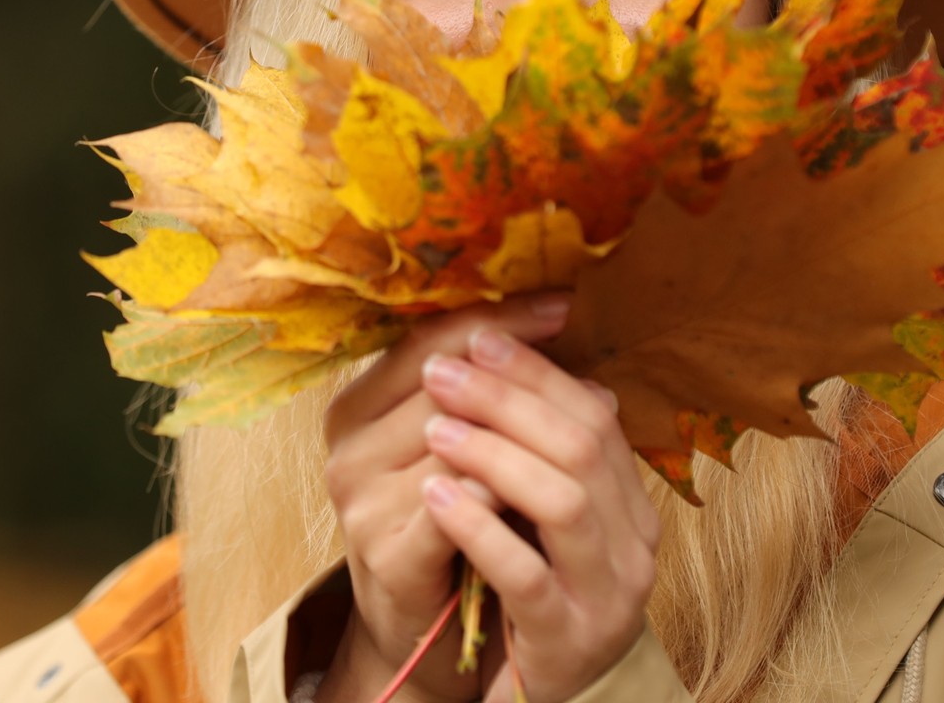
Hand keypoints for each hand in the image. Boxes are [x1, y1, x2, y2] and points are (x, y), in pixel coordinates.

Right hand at [316, 294, 575, 702]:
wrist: (422, 636)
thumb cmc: (449, 531)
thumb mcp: (461, 454)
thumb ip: (490, 402)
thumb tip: (571, 350)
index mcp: (357, 409)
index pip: (429, 342)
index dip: (498, 320)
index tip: (562, 307)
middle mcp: (348, 449)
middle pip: (446, 386)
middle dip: (525, 380)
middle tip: (596, 381)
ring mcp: (360, 502)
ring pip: (454, 442)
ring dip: (525, 439)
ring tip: (585, 444)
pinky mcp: (386, 555)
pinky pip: (454, 506)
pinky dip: (499, 496)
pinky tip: (541, 492)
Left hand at [419, 324, 661, 702]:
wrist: (533, 700)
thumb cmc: (530, 598)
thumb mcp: (545, 522)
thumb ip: (541, 455)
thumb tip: (501, 352)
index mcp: (631, 506)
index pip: (595, 413)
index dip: (538, 370)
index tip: (479, 336)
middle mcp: (634, 546)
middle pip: (583, 444)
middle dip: (509, 397)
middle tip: (443, 371)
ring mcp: (607, 596)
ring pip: (564, 500)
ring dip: (494, 453)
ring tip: (435, 427)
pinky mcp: (566, 640)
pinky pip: (526, 574)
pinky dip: (479, 527)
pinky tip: (436, 496)